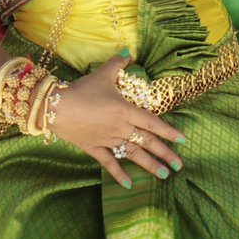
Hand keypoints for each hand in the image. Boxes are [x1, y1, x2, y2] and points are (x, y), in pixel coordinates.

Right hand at [48, 54, 185, 188]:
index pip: (152, 123)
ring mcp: (108, 140)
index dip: (168, 131)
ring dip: (149, 165)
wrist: (55, 108)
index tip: (182, 140)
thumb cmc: (82, 90)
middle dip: (165, 153)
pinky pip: (109, 163)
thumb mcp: (102, 74)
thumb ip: (117, 64)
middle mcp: (121, 128)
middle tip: (179, 165)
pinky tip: (129, 185)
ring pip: (133, 154)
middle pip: (147, 141)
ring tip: (164, 174)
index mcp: (126, 111)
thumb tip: (128, 53)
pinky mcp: (94, 148)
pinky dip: (119, 174)